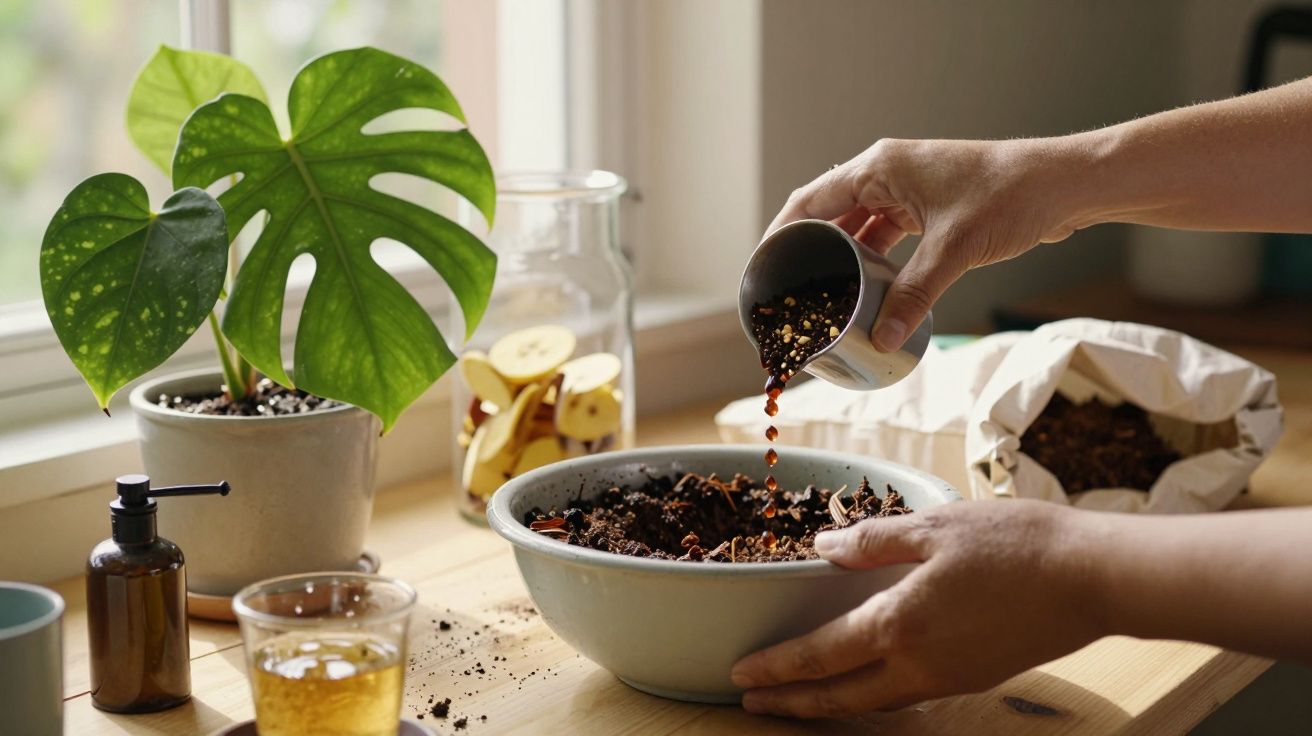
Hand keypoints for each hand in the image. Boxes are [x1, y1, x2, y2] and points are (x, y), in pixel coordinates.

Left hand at [730, 500, 1105, 717]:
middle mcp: (919, 665)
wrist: (1093, 579)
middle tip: (752, 702)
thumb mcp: (935, 526)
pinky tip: (868, 683)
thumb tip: (823, 547)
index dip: (778, 667)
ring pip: (875, 703)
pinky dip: (873, 696)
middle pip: (840, 698)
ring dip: (830, 705)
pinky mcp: (975, 676)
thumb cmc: (1016, 545)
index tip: (742, 673)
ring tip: (799, 699)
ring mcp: (949, 677)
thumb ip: (873, 541)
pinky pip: (909, 696)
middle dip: (791, 704)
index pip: (820, 657)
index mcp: (901, 625)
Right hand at [769, 138, 1091, 351]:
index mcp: (879, 167)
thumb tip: (885, 339)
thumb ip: (914, 294)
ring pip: (857, 228)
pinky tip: (868, 289)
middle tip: (790, 291)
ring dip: (842, 260)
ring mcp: (906, 189)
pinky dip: (873, 261)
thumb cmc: (1011, 196)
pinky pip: (885, 235)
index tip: (762, 269)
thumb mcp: (954, 250)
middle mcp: (886, 172)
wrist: (1064, 184)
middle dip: (809, 253)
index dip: (780, 235)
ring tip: (824, 297)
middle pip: (828, 215)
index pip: (809, 201)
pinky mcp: (926, 206)